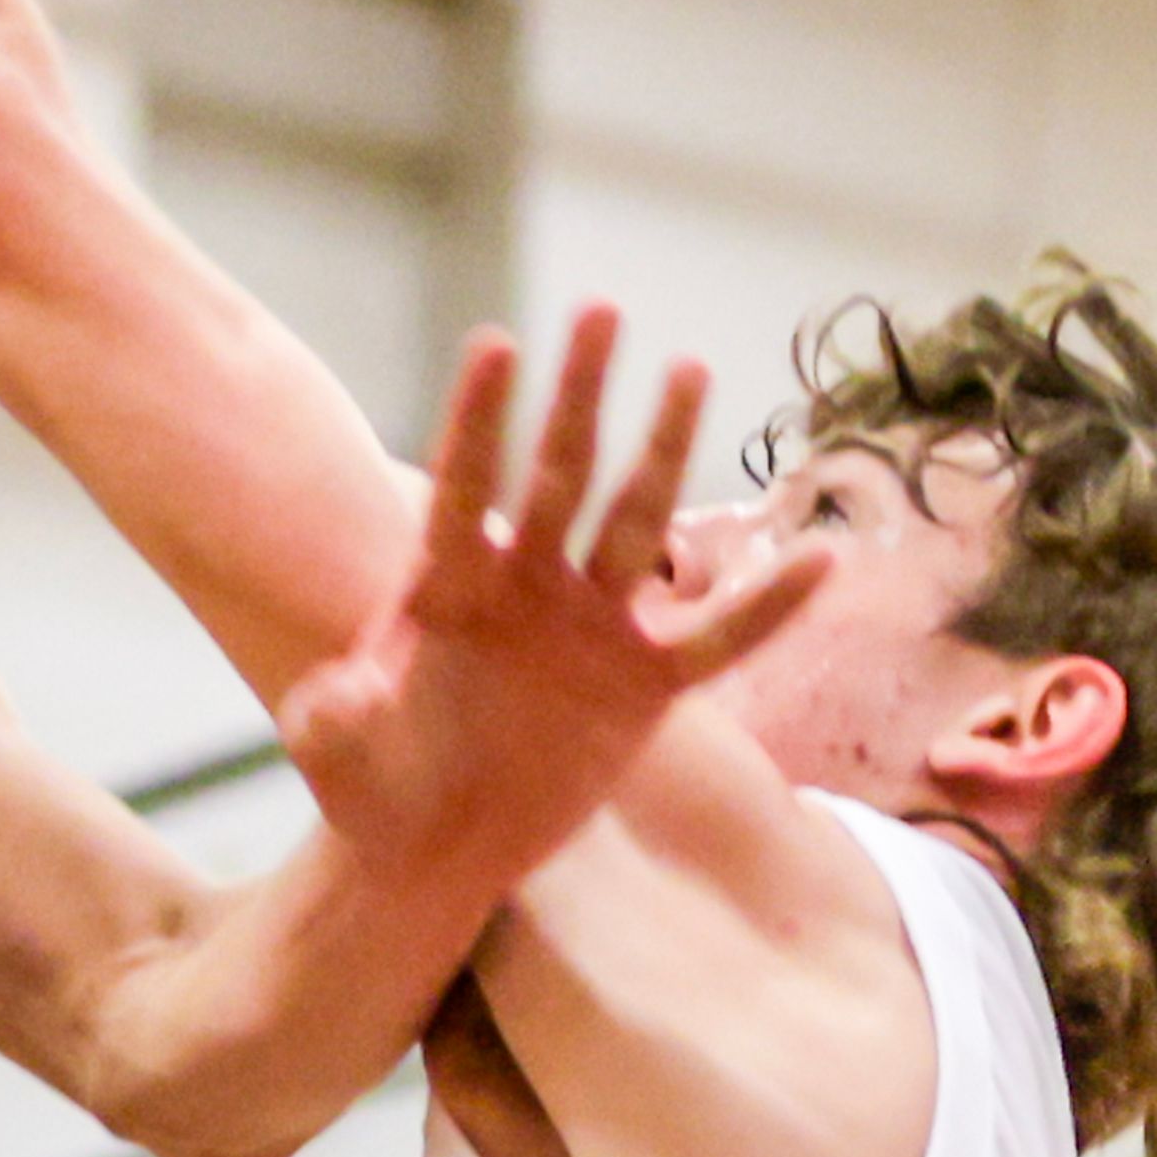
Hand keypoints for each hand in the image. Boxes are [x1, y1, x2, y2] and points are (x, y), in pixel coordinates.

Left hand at [278, 311, 810, 906]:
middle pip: (557, 476)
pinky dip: (768, 607)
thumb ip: (335, 724)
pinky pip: (717, 642)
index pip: (464, 488)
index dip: (479, 421)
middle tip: (599, 307)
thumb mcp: (342, 759)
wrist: (434, 848)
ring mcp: (589, 629)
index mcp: (447, 588)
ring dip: (662, 448)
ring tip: (687, 365)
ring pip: (636, 525)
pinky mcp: (641, 687)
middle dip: (578, 395)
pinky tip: (822, 559)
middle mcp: (524, 588)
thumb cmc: (374, 791)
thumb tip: (335, 696)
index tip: (497, 342)